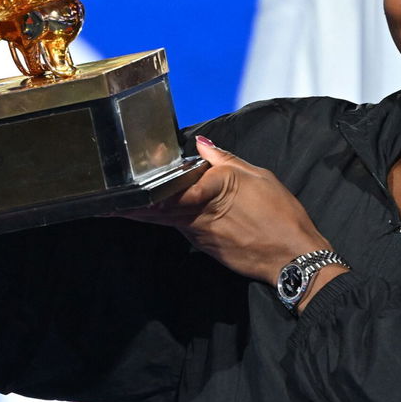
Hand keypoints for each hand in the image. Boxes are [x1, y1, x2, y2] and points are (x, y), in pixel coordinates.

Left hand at [130, 137, 337, 288]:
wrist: (294, 257)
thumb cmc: (281, 213)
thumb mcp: (258, 176)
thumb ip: (225, 160)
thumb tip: (201, 144)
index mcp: (213, 190)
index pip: (173, 189)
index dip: (147, 191)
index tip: (125, 190)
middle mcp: (201, 215)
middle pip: (160, 209)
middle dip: (133, 206)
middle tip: (106, 204)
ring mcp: (202, 235)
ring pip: (167, 221)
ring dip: (145, 215)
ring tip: (120, 208)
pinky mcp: (207, 248)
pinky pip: (183, 230)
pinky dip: (168, 222)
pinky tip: (157, 216)